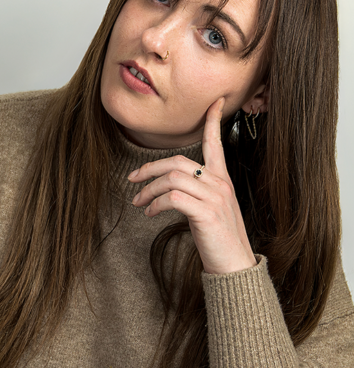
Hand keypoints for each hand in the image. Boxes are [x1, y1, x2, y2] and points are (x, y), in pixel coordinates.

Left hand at [128, 97, 256, 274]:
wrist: (234, 266)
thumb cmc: (219, 240)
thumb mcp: (210, 210)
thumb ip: (196, 193)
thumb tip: (168, 188)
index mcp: (222, 180)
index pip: (217, 144)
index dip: (213, 121)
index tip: (214, 102)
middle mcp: (220, 184)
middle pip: (179, 162)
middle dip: (150, 167)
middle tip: (132, 178)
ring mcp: (214, 198)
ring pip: (172, 179)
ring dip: (148, 190)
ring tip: (138, 202)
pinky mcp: (206, 213)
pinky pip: (173, 198)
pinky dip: (155, 204)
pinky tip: (149, 213)